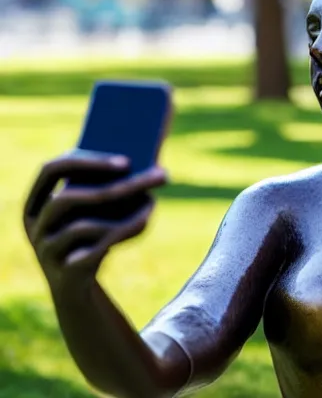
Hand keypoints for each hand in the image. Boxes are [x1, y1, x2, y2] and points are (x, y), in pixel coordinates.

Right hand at [23, 151, 166, 289]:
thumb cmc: (86, 238)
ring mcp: (46, 251)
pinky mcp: (65, 273)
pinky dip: (122, 233)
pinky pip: (93, 251)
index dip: (87, 162)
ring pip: (82, 226)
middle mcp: (36, 225)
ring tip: (153, 202)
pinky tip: (144, 222)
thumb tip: (148, 167)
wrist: (75, 289)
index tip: (127, 161)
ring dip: (122, 212)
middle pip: (69, 197)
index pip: (52, 169)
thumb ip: (107, 187)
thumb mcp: (93, 212)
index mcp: (36, 201)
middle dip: (117, 186)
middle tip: (158, 177)